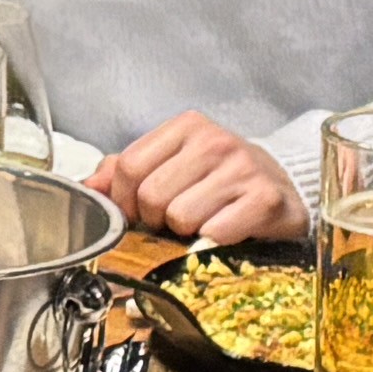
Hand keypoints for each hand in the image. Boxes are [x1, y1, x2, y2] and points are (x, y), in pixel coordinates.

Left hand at [96, 114, 292, 248]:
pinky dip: (213, 244)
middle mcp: (214, 141)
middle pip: (151, 195)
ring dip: (186, 233)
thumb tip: (89, 186)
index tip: (139, 213)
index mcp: (186, 127)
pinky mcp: (265, 199)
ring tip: (204, 224)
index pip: (128, 167)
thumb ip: (126, 172)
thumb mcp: (174, 165)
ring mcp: (242, 168)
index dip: (125, 201)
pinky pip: (215, 234)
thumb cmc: (222, 181)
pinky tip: (226, 233)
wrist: (284, 190)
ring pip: (180, 217)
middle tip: (177, 222)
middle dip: (157, 220)